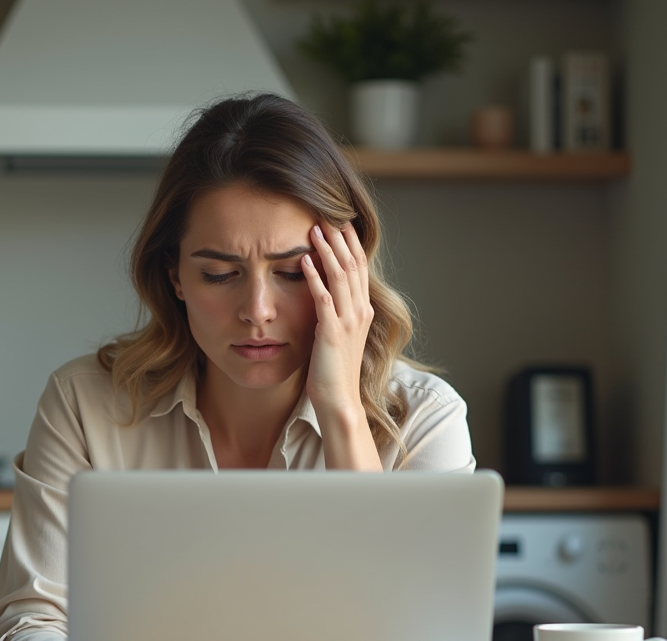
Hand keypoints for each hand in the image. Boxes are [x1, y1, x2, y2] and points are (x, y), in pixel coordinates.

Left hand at [300, 221, 382, 470]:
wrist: (339, 401)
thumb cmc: (333, 371)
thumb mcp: (338, 335)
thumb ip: (334, 312)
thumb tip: (321, 292)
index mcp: (362, 311)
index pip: (360, 268)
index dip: (351, 244)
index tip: (340, 222)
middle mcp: (359, 312)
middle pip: (353, 265)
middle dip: (340, 238)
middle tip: (327, 214)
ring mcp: (348, 321)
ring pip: (340, 276)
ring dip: (327, 250)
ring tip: (314, 228)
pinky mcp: (332, 332)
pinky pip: (323, 298)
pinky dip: (314, 277)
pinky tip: (303, 259)